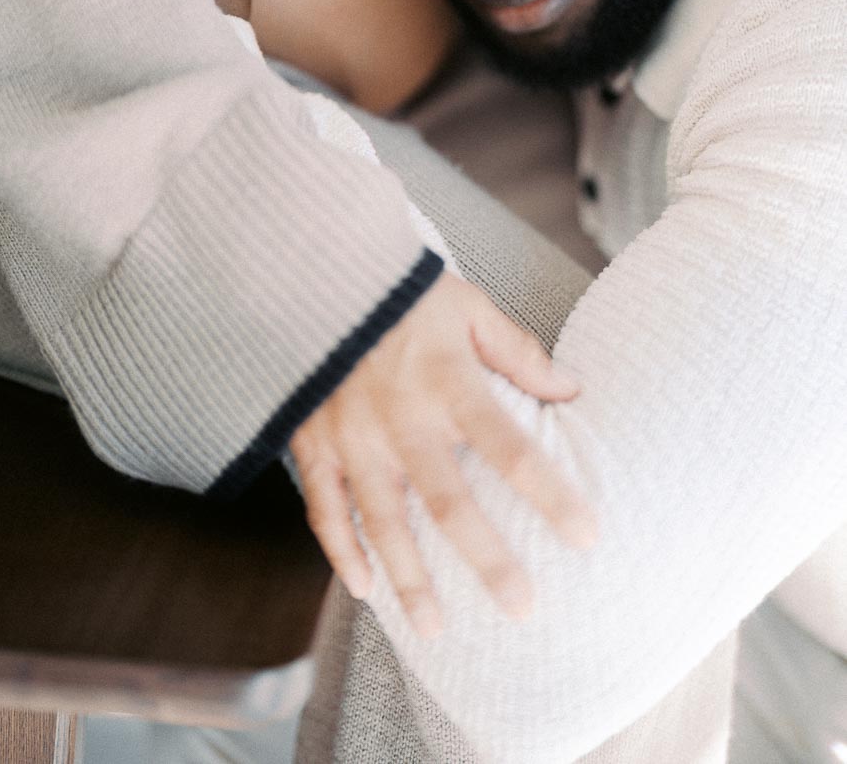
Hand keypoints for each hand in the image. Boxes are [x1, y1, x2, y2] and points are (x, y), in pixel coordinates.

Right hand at [290, 271, 596, 637]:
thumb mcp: (469, 308)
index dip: (548, 493)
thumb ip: (518, 352)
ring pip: (382, 520)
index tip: (587, 536)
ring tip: (435, 629)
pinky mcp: (314, 442)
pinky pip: (324, 506)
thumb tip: (572, 390)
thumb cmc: (405, 292)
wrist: (319, 273)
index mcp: (448, 382)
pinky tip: (363, 588)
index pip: (508, 447)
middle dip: (485, 558)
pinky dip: (340, 550)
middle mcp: (401, 418)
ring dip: (408, 577)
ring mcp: (353, 436)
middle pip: (446, 501)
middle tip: (520, 608)